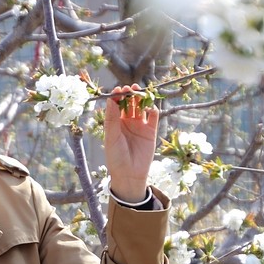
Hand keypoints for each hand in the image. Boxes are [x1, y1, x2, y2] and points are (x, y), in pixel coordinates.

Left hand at [104, 84, 158, 202]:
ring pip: (141, 107)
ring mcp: (140, 126)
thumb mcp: (111, 137)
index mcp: (115, 122)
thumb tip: (110, 100)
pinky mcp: (151, 131)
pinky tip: (150, 107)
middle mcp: (127, 122)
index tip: (118, 89)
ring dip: (141, 99)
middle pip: (130, 103)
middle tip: (130, 88)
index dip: (118, 96)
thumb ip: (111, 119)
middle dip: (130, 94)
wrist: (129, 174)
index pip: (116, 104)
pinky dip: (153, 110)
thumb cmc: (116, 157)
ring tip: (140, 93)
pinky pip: (154, 117)